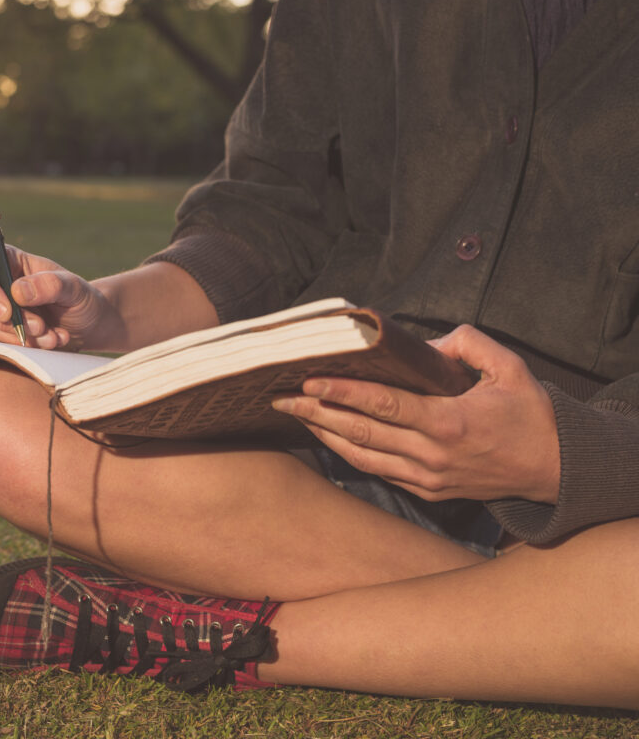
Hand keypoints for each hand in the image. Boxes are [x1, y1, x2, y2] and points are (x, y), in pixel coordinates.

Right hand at [0, 244, 124, 349]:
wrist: (87, 325)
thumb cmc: (80, 298)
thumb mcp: (73, 288)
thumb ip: (50, 284)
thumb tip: (18, 291)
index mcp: (9, 260)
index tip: (7, 311)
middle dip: (4, 320)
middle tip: (40, 327)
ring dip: (17, 336)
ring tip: (52, 336)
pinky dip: (22, 348)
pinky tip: (49, 342)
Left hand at [271, 325, 560, 503]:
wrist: (555, 471)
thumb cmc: (531, 415)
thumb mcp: (510, 368)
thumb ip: (467, 344)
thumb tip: (424, 342)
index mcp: (449, 423)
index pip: (383, 405)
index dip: (342, 393)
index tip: (309, 381)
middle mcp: (431, 455)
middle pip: (360, 433)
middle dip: (315, 414)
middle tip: (280, 397)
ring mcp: (426, 478)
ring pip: (361, 457)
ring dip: (323, 435)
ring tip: (294, 414)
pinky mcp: (426, 492)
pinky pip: (377, 471)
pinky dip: (348, 453)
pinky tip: (327, 435)